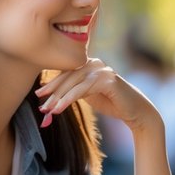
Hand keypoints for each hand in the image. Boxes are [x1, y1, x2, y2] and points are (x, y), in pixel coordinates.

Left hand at [34, 58, 159, 132]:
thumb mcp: (88, 95)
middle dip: (53, 92)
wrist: (135, 112)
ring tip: (48, 110)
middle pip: (68, 76)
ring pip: (74, 83)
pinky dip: (69, 99)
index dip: (52, 83)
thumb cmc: (112, 103)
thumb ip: (74, 90)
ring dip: (59, 97)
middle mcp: (95, 62)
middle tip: (41, 105)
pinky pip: (83, 89)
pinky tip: (60, 109)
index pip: (67, 72)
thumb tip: (50, 97)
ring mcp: (102, 69)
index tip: (39, 94)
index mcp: (89, 64)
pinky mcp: (107, 79)